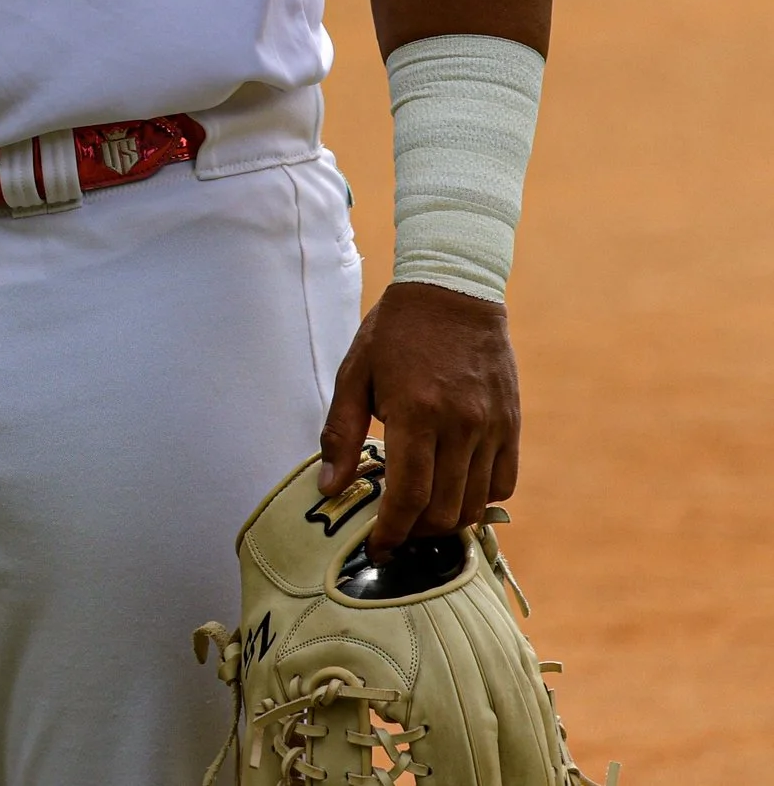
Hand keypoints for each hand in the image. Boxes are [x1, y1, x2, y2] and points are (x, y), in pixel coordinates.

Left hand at [319, 280, 520, 554]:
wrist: (452, 292)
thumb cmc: (394, 332)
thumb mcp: (355, 374)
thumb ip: (342, 434)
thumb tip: (329, 488)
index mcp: (416, 413)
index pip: (408, 497)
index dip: (392, 533)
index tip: (377, 549)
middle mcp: (460, 426)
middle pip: (443, 510)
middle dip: (416, 533)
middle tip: (395, 532)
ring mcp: (491, 427)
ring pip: (475, 504)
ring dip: (447, 522)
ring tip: (421, 517)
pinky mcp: (511, 425)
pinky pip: (502, 483)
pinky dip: (480, 500)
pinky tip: (454, 493)